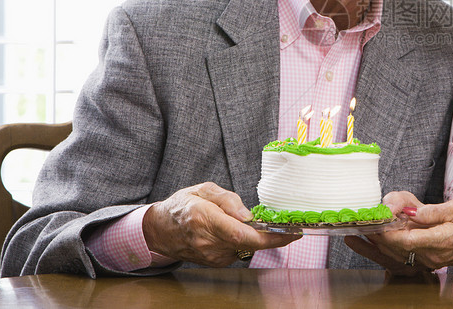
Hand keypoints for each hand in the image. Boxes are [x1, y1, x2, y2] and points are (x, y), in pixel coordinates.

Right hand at [143, 182, 298, 265]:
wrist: (161, 229)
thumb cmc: (182, 205)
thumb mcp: (204, 190)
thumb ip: (228, 200)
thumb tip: (249, 215)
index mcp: (204, 219)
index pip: (243, 234)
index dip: (271, 237)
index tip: (292, 232)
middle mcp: (208, 241)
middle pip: (249, 243)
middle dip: (272, 235)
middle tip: (289, 225)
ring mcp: (211, 255)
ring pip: (246, 247)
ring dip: (257, 237)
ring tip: (255, 223)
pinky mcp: (215, 262)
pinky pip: (238, 251)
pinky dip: (245, 241)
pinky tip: (239, 230)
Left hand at [345, 191, 429, 274]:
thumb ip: (432, 211)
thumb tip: (411, 212)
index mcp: (440, 241)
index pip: (406, 240)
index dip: (388, 233)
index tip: (374, 223)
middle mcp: (433, 255)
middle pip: (397, 249)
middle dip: (376, 237)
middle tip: (358, 226)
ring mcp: (431, 261)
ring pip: (398, 256)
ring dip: (377, 247)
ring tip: (358, 237)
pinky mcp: (430, 261)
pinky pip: (404, 259)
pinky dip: (387, 253)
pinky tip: (374, 247)